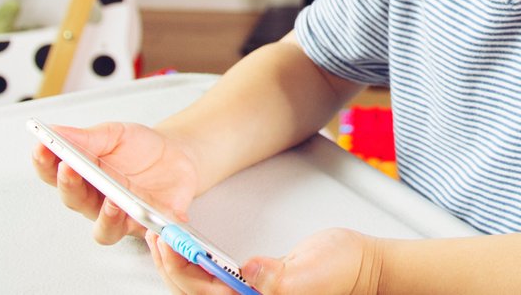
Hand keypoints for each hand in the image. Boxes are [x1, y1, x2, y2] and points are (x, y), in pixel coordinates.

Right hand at [31, 121, 198, 244]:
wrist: (177, 154)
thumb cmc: (140, 147)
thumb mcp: (115, 134)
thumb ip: (87, 137)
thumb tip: (55, 131)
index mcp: (83, 176)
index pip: (53, 174)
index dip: (44, 162)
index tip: (41, 146)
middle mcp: (96, 201)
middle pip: (74, 201)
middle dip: (69, 184)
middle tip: (70, 167)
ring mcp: (120, 216)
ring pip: (104, 230)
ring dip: (106, 218)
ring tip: (113, 202)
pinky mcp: (147, 225)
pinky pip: (146, 237)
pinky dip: (150, 235)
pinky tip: (153, 226)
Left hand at [144, 227, 382, 294]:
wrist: (364, 267)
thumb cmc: (344, 272)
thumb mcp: (311, 271)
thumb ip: (278, 278)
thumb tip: (250, 275)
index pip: (205, 293)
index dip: (182, 268)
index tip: (169, 242)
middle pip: (194, 291)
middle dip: (171, 263)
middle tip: (156, 232)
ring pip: (199, 284)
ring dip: (178, 260)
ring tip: (162, 235)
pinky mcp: (252, 282)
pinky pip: (214, 275)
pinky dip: (195, 258)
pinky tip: (186, 244)